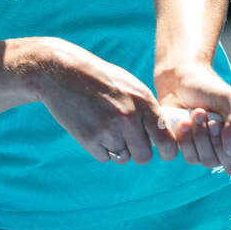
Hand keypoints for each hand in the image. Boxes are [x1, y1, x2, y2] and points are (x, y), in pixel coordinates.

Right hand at [35, 39, 178, 163]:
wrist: (63, 72)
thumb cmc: (100, 79)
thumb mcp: (130, 87)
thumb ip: (147, 110)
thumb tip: (163, 136)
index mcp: (143, 101)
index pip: (166, 139)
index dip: (167, 150)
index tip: (163, 152)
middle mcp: (128, 116)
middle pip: (144, 155)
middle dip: (137, 151)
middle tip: (127, 139)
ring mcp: (108, 129)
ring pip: (123, 157)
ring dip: (117, 148)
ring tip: (105, 126)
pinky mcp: (89, 138)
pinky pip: (104, 156)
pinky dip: (100, 148)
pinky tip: (92, 127)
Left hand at [155, 61, 230, 176]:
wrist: (180, 83)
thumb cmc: (210, 89)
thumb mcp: (228, 98)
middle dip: (220, 143)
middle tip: (213, 121)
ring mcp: (213, 153)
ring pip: (209, 162)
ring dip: (201, 136)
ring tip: (197, 113)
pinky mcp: (193, 153)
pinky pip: (192, 158)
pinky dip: (186, 140)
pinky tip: (184, 122)